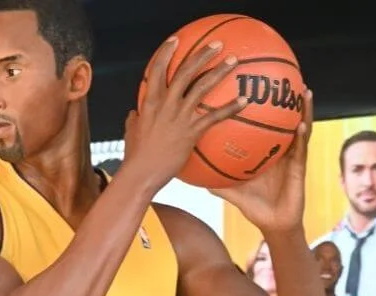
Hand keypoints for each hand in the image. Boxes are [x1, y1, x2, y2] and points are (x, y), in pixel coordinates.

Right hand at [124, 38, 246, 182]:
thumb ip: (134, 120)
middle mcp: (165, 104)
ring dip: (219, 71)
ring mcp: (179, 117)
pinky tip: (244, 101)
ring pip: (202, 87)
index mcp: (150, 102)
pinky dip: (231, 107)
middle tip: (217, 45)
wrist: (141, 174)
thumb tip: (133, 114)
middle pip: (185, 71)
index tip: (176, 41)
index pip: (157, 70)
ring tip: (233, 61)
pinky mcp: (191, 131)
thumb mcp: (130, 133)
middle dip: (202, 55)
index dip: (166, 52)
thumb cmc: (135, 156)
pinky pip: (215, 116)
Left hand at [211, 89, 313, 233]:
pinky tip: (302, 123)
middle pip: (282, 119)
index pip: (262, 125)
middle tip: (280, 77)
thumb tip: (191, 175)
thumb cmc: (254, 206)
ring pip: (297, 127)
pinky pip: (301, 148)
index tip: (252, 87)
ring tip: (302, 91)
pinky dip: (302, 135)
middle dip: (283, 99)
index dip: (259, 108)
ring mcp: (291, 156)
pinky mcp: (299, 167)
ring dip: (302, 109)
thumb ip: (213, 181)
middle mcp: (279, 148)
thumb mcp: (230, 190)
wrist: (273, 224)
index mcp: (264, 150)